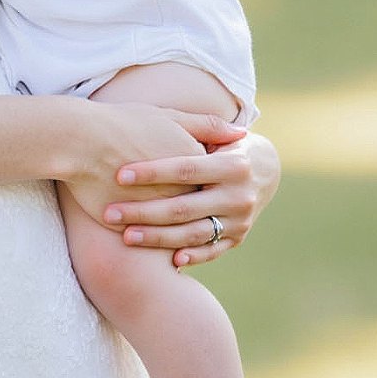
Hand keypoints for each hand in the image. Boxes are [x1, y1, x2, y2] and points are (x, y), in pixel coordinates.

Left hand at [100, 125, 279, 268]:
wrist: (266, 171)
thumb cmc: (226, 146)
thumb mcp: (218, 133)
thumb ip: (196, 126)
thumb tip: (156, 117)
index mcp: (232, 165)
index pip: (185, 169)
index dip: (152, 173)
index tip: (120, 175)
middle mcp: (238, 195)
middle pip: (184, 208)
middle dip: (144, 212)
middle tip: (110, 213)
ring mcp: (239, 221)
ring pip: (194, 233)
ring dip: (158, 238)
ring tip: (126, 236)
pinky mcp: (238, 239)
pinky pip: (212, 251)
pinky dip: (192, 256)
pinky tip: (167, 260)